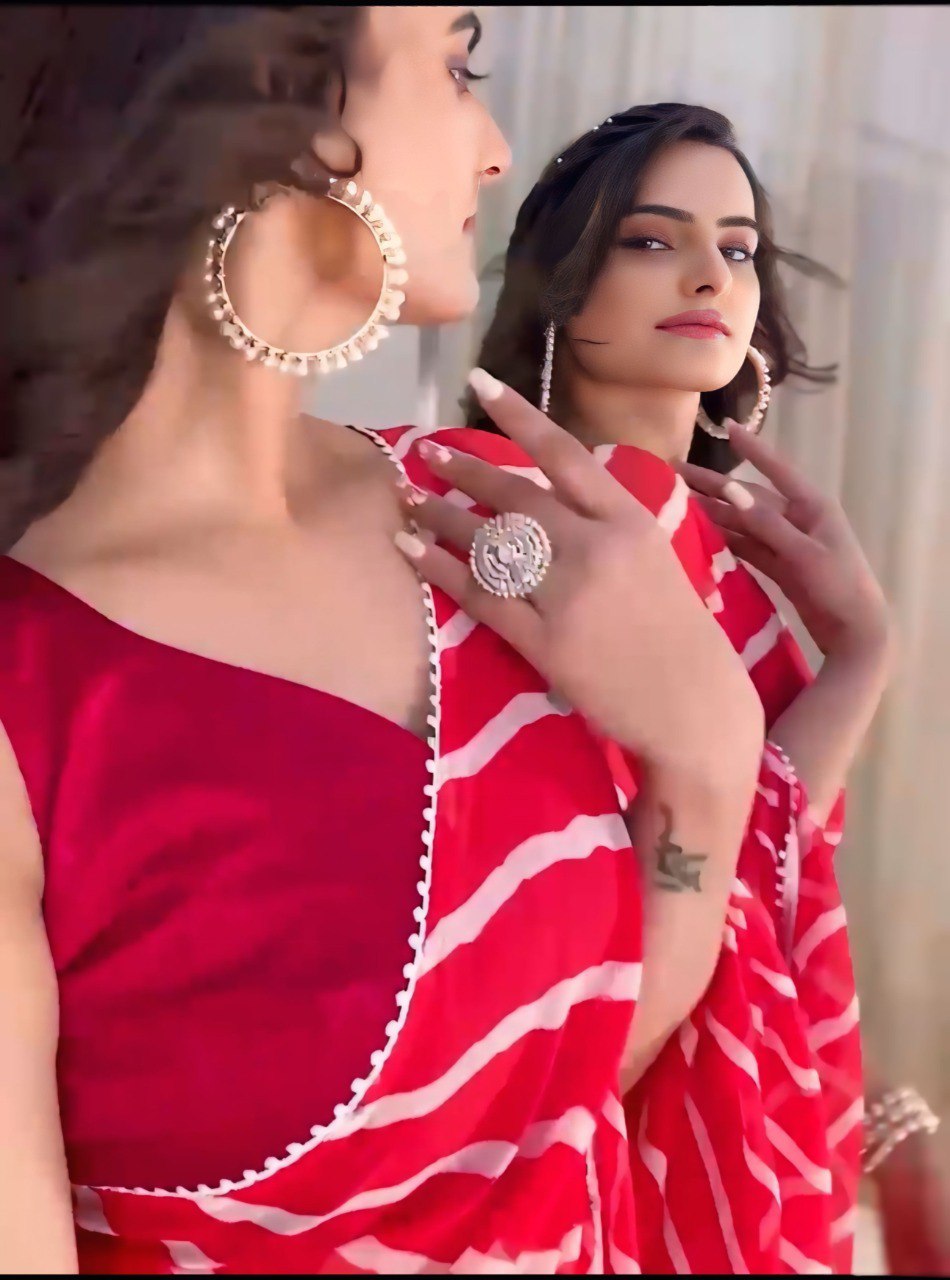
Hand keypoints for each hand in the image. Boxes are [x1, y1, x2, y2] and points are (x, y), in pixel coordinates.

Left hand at [393, 371, 763, 779]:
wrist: (695, 706)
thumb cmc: (677, 632)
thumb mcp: (657, 558)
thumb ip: (609, 523)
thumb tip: (554, 493)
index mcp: (630, 520)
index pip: (564, 453)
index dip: (518, 415)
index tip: (480, 383)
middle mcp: (597, 547)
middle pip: (516, 495)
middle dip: (465, 469)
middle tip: (426, 452)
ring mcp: (570, 595)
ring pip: (491, 543)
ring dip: (442, 517)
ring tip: (409, 502)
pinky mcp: (546, 641)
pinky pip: (482, 596)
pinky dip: (441, 570)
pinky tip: (412, 552)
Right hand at [677, 421, 892, 662]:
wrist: (855, 632)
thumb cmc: (838, 586)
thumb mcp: (803, 553)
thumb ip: (767, 524)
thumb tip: (732, 491)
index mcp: (811, 506)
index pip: (776, 469)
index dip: (752, 448)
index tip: (727, 426)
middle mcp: (797, 519)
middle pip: (748, 497)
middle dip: (714, 485)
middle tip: (675, 473)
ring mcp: (786, 543)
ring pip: (742, 522)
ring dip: (713, 513)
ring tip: (678, 504)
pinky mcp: (778, 566)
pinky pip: (746, 547)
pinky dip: (724, 541)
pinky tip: (700, 535)